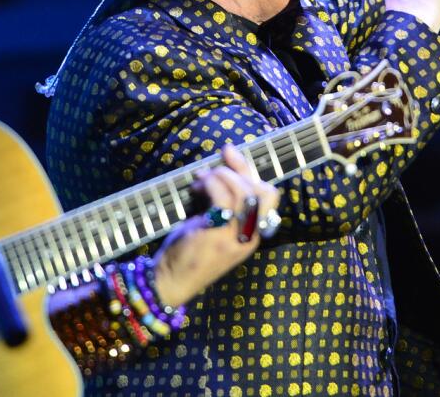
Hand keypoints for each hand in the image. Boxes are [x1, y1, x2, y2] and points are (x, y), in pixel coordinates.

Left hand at [152, 143, 279, 306]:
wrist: (170, 282)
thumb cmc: (189, 252)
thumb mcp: (213, 224)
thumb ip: (223, 202)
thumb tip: (221, 168)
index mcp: (253, 236)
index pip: (269, 196)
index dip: (251, 172)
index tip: (230, 156)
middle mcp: (249, 238)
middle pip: (261, 192)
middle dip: (238, 170)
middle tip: (215, 167)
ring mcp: (235, 238)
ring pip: (242, 192)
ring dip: (220, 176)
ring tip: (201, 181)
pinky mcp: (217, 236)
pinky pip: (222, 198)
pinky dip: (210, 185)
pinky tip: (196, 188)